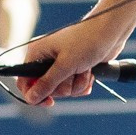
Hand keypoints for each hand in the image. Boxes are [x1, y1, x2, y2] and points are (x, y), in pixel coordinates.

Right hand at [4, 14, 131, 106]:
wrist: (111, 32)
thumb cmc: (86, 41)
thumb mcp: (65, 65)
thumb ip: (47, 83)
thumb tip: (30, 98)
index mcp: (37, 53)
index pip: (24, 80)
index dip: (33, 94)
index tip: (49, 101)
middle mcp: (47, 59)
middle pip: (46, 89)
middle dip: (64, 86)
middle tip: (73, 73)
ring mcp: (62, 65)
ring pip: (63, 90)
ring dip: (77, 84)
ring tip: (85, 69)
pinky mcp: (75, 69)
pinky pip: (74, 87)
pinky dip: (83, 83)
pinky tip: (90, 74)